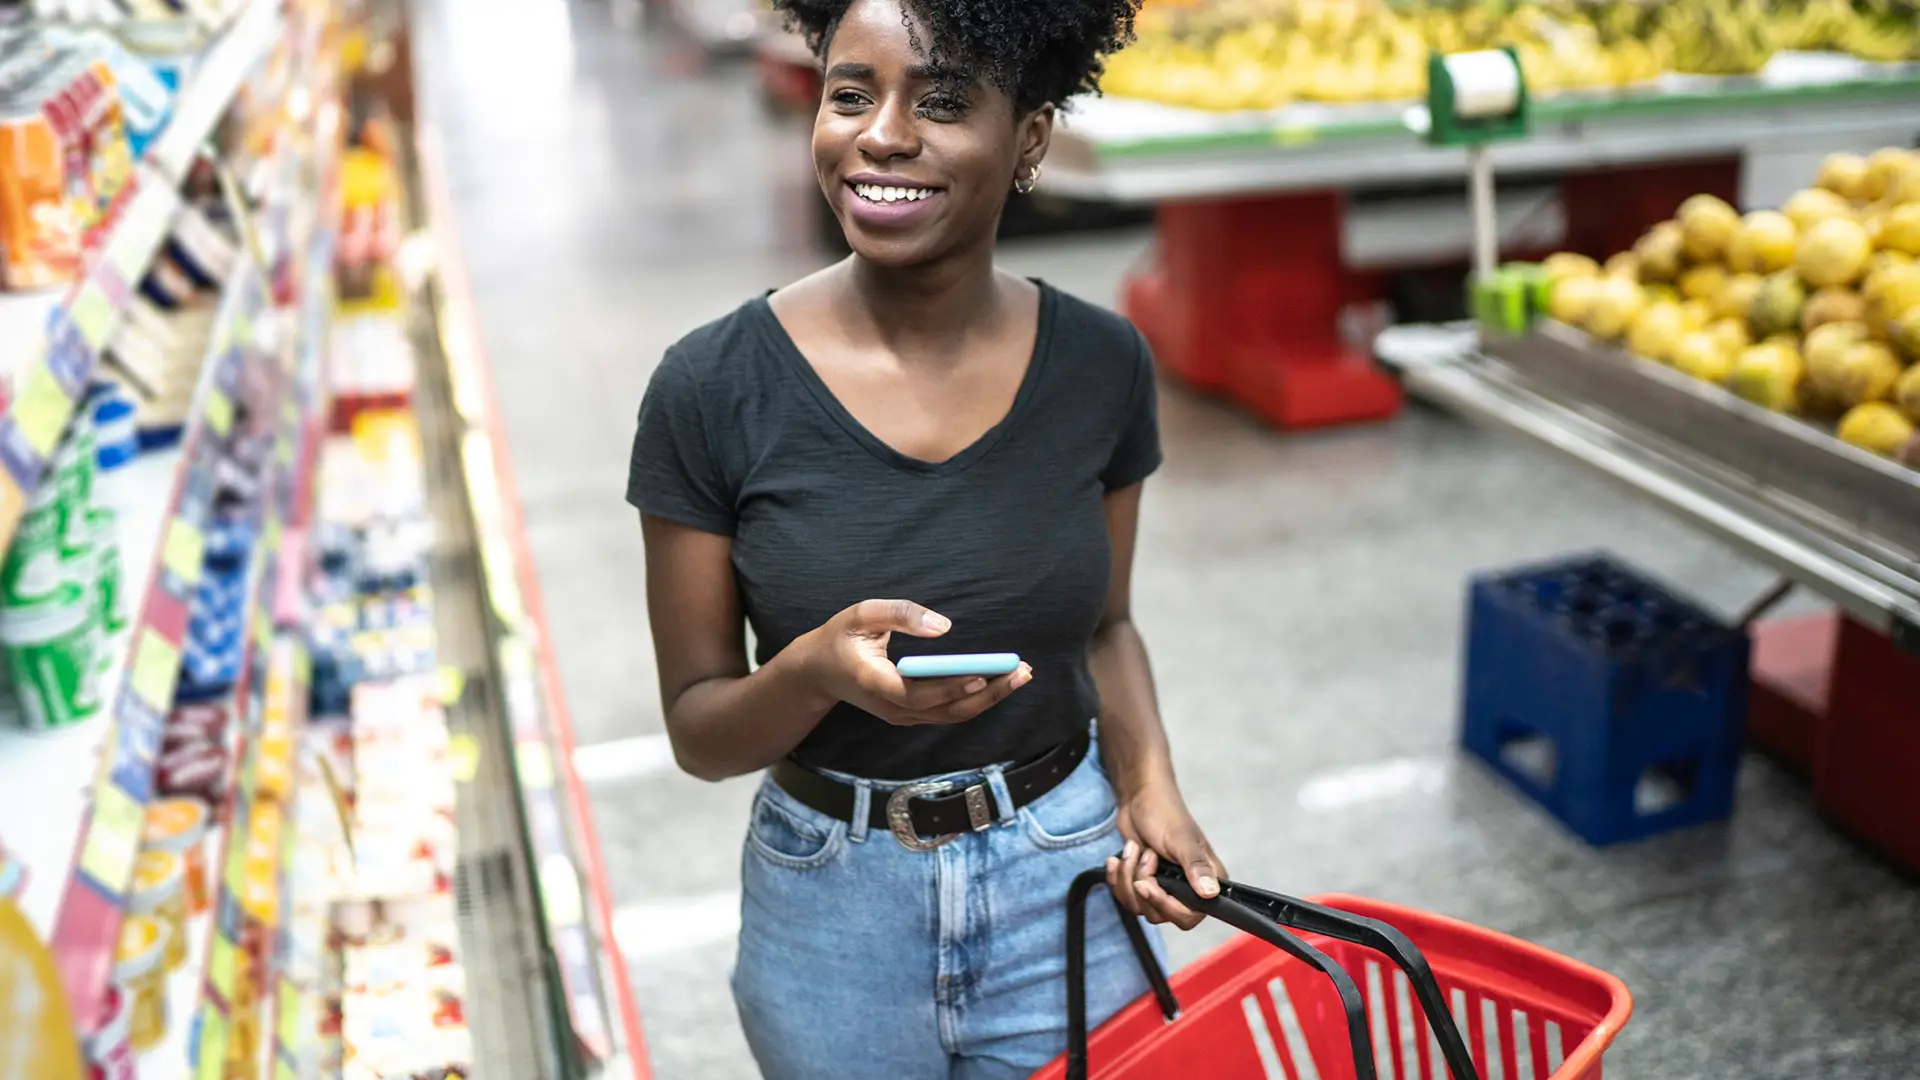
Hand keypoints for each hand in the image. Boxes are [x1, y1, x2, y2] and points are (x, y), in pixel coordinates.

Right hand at [797, 599, 1032, 725]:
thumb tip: (944, 626)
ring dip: (989, 697)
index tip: (981, 676)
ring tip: (1021, 675)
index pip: (916, 694)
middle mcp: (892, 707)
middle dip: (987, 693)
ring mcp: (903, 715)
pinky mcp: (912, 713)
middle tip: (1021, 672)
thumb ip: (900, 614)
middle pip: (945, 710)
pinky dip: (977, 698)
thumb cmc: (840, 637)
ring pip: (952, 715)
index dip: (949, 689)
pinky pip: (950, 711)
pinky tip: (1000, 681)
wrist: (818, 672)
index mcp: (874, 682)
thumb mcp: (861, 614)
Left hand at [1106, 779, 1222, 930]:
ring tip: (1134, 849)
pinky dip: (1116, 878)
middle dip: (1141, 887)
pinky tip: (1117, 858)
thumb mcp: (1180, 838)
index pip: (1189, 916)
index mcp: (1204, 880)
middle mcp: (1185, 889)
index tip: (1148, 885)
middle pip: (1159, 914)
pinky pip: (1124, 898)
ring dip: (1127, 876)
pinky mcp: (1141, 884)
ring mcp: (1162, 888)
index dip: (1166, 906)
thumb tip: (1211, 893)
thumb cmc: (1164, 812)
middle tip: (1144, 856)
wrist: (1138, 799)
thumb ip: (1196, 866)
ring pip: (1138, 907)